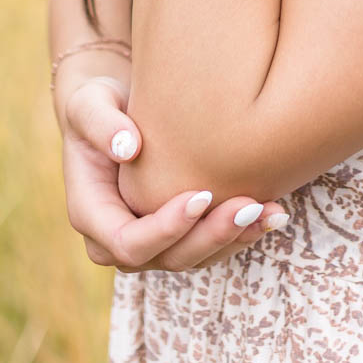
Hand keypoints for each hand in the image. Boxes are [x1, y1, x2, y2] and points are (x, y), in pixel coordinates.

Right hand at [59, 74, 287, 272]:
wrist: (118, 111)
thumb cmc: (100, 104)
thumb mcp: (89, 104)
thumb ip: (100, 123)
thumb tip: (126, 147)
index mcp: (91, 214)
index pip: (127, 242)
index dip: (165, 228)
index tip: (201, 194)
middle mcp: (118, 239)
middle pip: (168, 258)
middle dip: (211, 235)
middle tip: (248, 205)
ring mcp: (151, 242)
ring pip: (195, 258)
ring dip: (235, 238)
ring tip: (272, 212)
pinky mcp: (178, 233)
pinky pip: (210, 246)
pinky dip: (242, 232)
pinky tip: (273, 212)